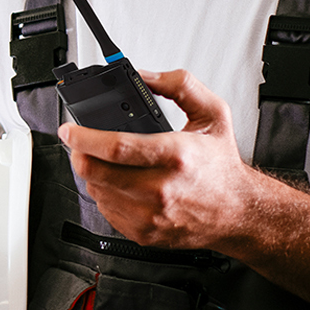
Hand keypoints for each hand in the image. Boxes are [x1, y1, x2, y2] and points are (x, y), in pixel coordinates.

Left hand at [58, 69, 276, 248]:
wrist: (239, 212)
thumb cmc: (223, 166)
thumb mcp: (213, 114)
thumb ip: (180, 86)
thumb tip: (146, 76)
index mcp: (176, 156)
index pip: (117, 147)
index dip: (84, 137)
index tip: (70, 130)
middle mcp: (162, 189)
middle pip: (97, 173)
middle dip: (79, 154)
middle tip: (78, 143)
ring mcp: (151, 215)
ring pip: (97, 191)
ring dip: (92, 174)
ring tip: (105, 162)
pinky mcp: (144, 233)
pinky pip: (107, 211)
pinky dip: (105, 195)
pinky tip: (120, 183)